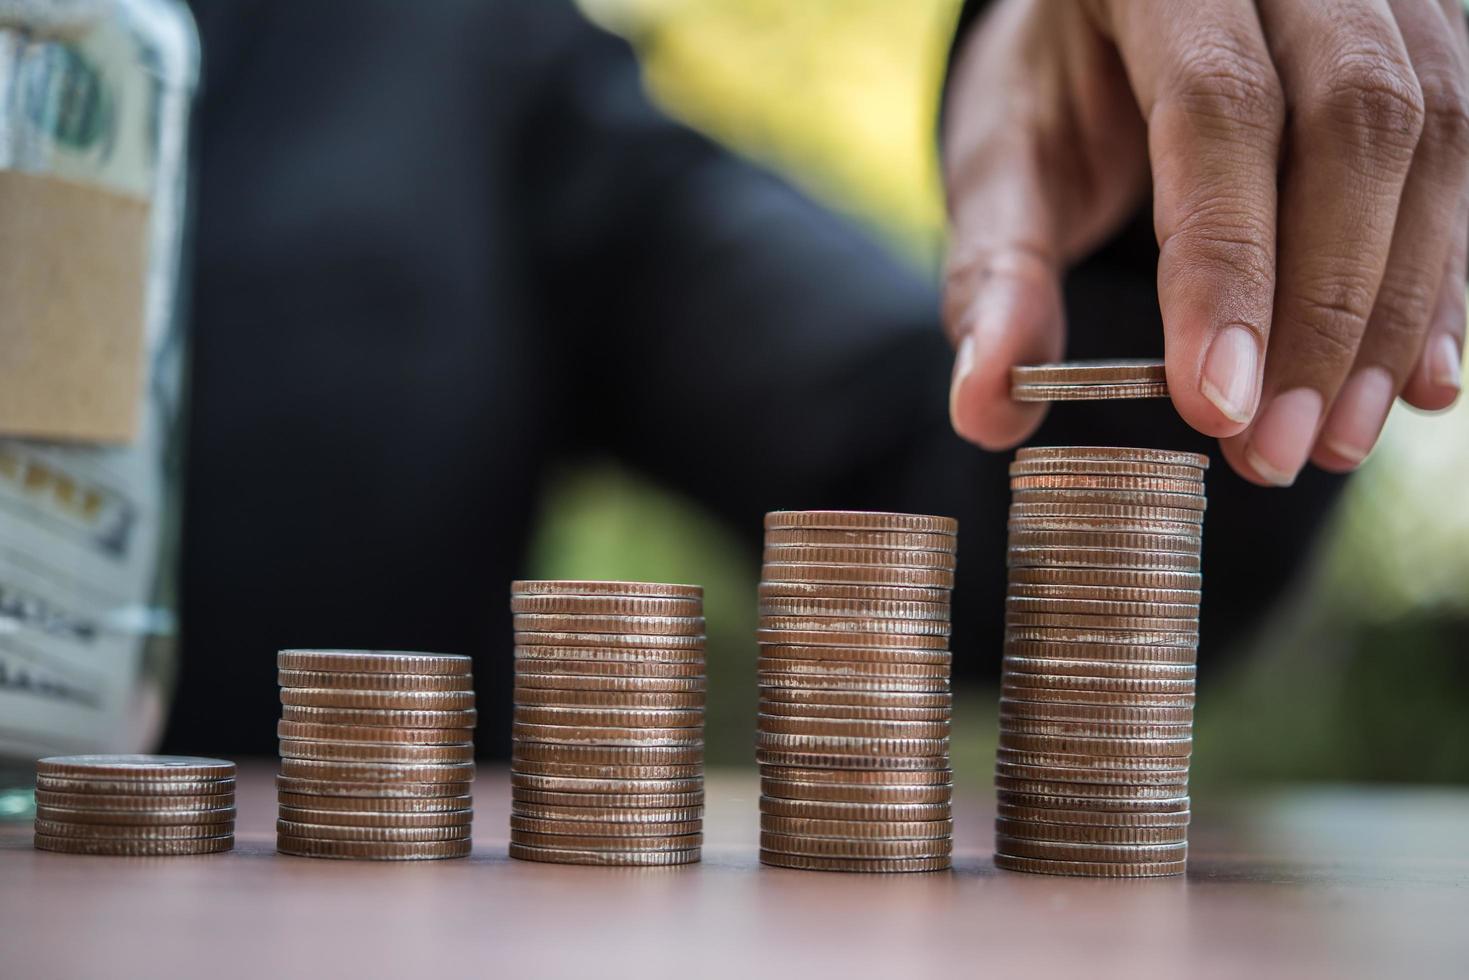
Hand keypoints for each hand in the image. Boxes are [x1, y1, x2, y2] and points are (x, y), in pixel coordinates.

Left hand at [942, 0, 1468, 483]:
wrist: (1116, 12)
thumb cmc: (1054, 87)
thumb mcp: (1002, 164)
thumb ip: (996, 273)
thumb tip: (984, 407)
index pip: (1219, 105)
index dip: (1228, 263)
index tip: (1215, 406)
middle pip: (1351, 120)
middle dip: (1322, 310)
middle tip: (1275, 451)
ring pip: (1431, 138)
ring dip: (1393, 313)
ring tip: (1332, 440)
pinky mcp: (1428, 38)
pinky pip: (1463, 157)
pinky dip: (1441, 283)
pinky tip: (1413, 387)